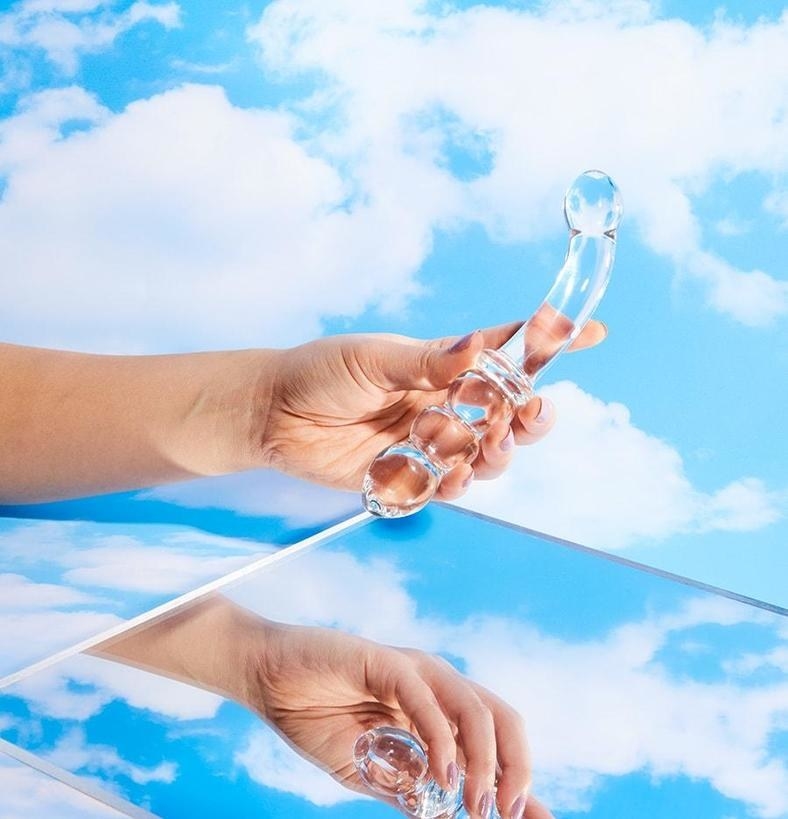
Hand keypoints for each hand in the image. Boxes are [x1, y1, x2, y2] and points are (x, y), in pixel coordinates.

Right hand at [245, 617, 554, 818]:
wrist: (269, 680)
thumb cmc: (317, 718)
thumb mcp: (371, 770)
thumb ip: (412, 789)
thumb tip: (457, 816)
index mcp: (438, 710)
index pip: (494, 740)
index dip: (520, 779)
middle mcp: (437, 687)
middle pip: (502, 719)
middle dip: (516, 768)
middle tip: (506, 815)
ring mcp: (414, 672)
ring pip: (474, 709)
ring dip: (485, 761)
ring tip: (480, 805)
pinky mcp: (385, 662)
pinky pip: (424, 697)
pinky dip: (440, 738)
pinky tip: (441, 774)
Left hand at [255, 320, 604, 497]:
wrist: (273, 416)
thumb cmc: (319, 373)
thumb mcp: (369, 359)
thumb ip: (424, 361)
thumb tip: (477, 346)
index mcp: (440, 364)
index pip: (504, 353)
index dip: (547, 344)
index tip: (591, 333)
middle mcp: (443, 402)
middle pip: (507, 412)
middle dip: (528, 415)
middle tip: (531, 415)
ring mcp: (429, 441)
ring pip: (485, 453)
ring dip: (496, 453)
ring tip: (486, 448)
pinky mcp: (409, 475)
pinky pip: (448, 485)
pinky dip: (458, 484)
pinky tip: (453, 478)